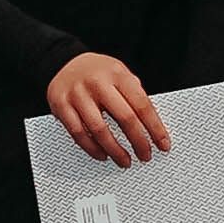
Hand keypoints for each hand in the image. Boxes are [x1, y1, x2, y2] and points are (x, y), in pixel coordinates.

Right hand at [46, 49, 166, 166]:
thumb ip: (134, 94)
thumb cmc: (97, 72)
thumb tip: (153, 125)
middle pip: (125, 118)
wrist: (63, 62)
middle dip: (139, 141)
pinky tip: (103, 154)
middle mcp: (98, 83)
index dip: (155, 128)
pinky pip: (78, 134)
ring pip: (100, 130)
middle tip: (145, 155)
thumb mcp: (119, 73)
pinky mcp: (61, 106)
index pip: (142, 105)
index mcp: (117, 74)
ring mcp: (78, 94)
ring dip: (115, 150)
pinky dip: (92, 149)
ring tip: (125, 161)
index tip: (162, 143)